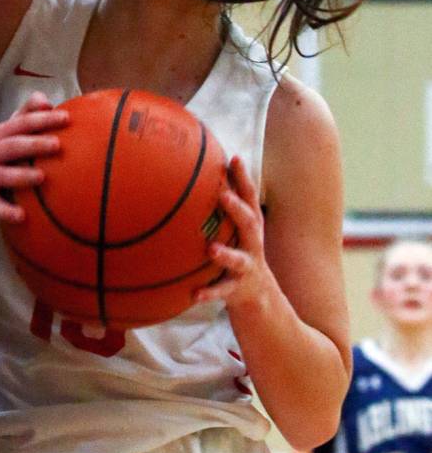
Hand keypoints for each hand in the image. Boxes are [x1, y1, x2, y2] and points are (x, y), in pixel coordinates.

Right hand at [0, 92, 68, 221]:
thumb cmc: (5, 155)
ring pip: (1, 175)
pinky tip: (21, 216)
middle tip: (57, 145)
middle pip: (12, 146)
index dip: (42, 119)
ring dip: (20, 175)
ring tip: (41, 177)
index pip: (22, 123)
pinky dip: (5, 211)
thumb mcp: (14, 133)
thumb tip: (46, 102)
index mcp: (0, 133)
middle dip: (34, 144)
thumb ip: (29, 114)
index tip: (67, 118)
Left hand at [193, 155, 273, 308]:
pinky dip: (209, 293)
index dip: (243, 177)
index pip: (249, 197)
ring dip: (226, 254)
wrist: (259, 295)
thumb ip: (224, 201)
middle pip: (248, 223)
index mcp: (250, 224)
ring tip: (211, 249)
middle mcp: (252, 243)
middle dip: (237, 208)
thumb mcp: (236, 226)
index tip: (234, 158)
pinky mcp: (237, 289)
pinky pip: (222, 291)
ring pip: (238, 260)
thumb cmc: (239, 249)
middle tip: (222, 195)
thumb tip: (197, 168)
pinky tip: (194, 294)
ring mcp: (247, 266)